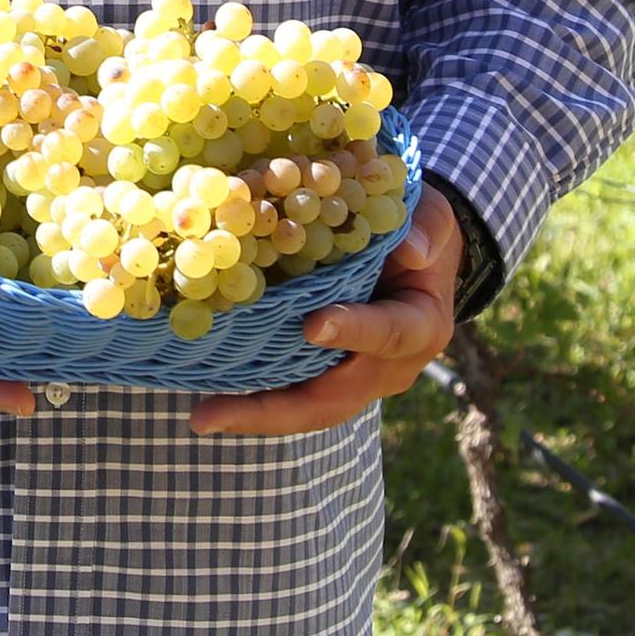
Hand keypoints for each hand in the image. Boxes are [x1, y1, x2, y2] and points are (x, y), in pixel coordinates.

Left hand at [187, 189, 461, 437]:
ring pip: (306, 408)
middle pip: (331, 400)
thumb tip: (411, 248)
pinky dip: (254, 397)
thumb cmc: (421, 231)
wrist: (420, 257)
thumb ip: (427, 230)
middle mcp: (389, 368)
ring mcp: (358, 380)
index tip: (313, 326)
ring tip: (201, 416)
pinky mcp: (330, 377)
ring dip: (253, 414)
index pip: (388, 333)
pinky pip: (293, 393)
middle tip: (213, 414)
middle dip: (273, 409)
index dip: (353, 330)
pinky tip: (209, 398)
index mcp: (421, 327)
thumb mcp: (432, 219)